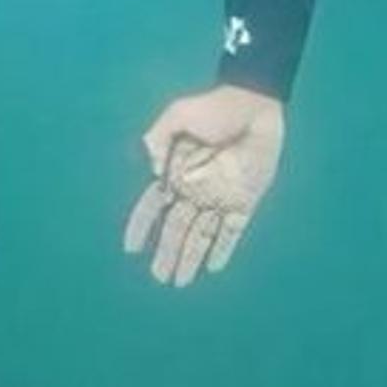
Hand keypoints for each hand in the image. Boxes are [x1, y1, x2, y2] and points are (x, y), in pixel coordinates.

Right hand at [122, 84, 284, 286]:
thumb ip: (158, 138)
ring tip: (178, 282)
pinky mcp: (245, 200)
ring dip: (190, 258)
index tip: (130, 249)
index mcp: (176, 172)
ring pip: (201, 235)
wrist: (255, 104)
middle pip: (176, 228)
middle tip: (158, 277)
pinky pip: (232, 231)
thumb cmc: (216, 106)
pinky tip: (212, 267)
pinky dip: (223, 249)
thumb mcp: (179, 114)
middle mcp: (196, 190)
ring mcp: (221, 197)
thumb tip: (155, 174)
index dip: (140, 227)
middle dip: (166, 253)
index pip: (153, 206)